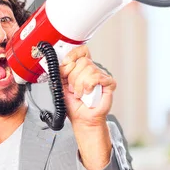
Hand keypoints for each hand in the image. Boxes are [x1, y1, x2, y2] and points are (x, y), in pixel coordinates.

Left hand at [59, 45, 115, 169]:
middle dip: (73, 77)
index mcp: (82, 68)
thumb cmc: (74, 105)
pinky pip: (97, 77)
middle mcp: (92, 70)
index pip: (81, 51)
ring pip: (89, 69)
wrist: (82, 119)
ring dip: (80, 85)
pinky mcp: (109, 83)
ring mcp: (101, 76)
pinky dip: (89, 86)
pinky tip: (88, 93)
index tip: (65, 64)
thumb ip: (60, 72)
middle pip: (83, 61)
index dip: (73, 55)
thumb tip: (60, 62)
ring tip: (80, 93)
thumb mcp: (61, 85)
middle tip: (73, 88)